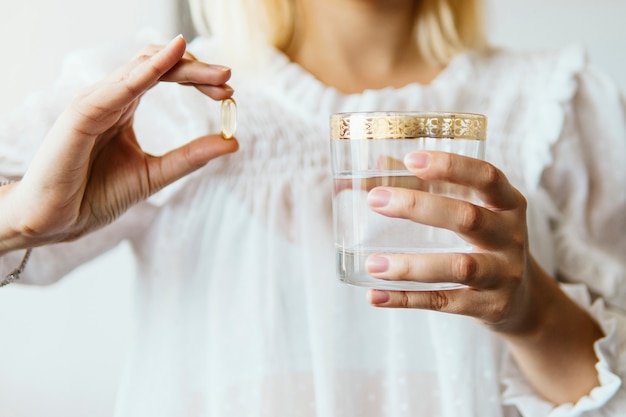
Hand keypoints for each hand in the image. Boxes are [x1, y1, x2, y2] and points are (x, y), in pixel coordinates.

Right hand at [0, 35, 238, 250]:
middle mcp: (111, 98)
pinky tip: (173, 60)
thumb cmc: (94, 196)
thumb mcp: (155, 174)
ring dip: (183, 66)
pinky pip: (119, 87)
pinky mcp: (82, 114)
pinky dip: (148, 71)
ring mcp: (95, 102)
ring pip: (142, 66)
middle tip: (228, 79)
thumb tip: (233, 141)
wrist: (56, 223)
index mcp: (124, 107)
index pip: (165, 77)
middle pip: (158, 65)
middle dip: (197, 69)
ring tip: (218, 75)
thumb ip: (190, 156)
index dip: (199, 80)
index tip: (229, 94)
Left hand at [364, 150, 536, 332]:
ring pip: (457, 267)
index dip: (451, 166)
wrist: (522, 300)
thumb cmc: (484, 241)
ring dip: (410, 266)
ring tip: (372, 264)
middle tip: (374, 200)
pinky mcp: (491, 306)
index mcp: (507, 203)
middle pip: (467, 218)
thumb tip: (378, 162)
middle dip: (417, 207)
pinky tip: (376, 295)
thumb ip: (427, 186)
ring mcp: (504, 274)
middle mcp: (510, 236)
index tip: (412, 159)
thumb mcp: (470, 208)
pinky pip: (445, 302)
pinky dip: (407, 299)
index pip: (486, 177)